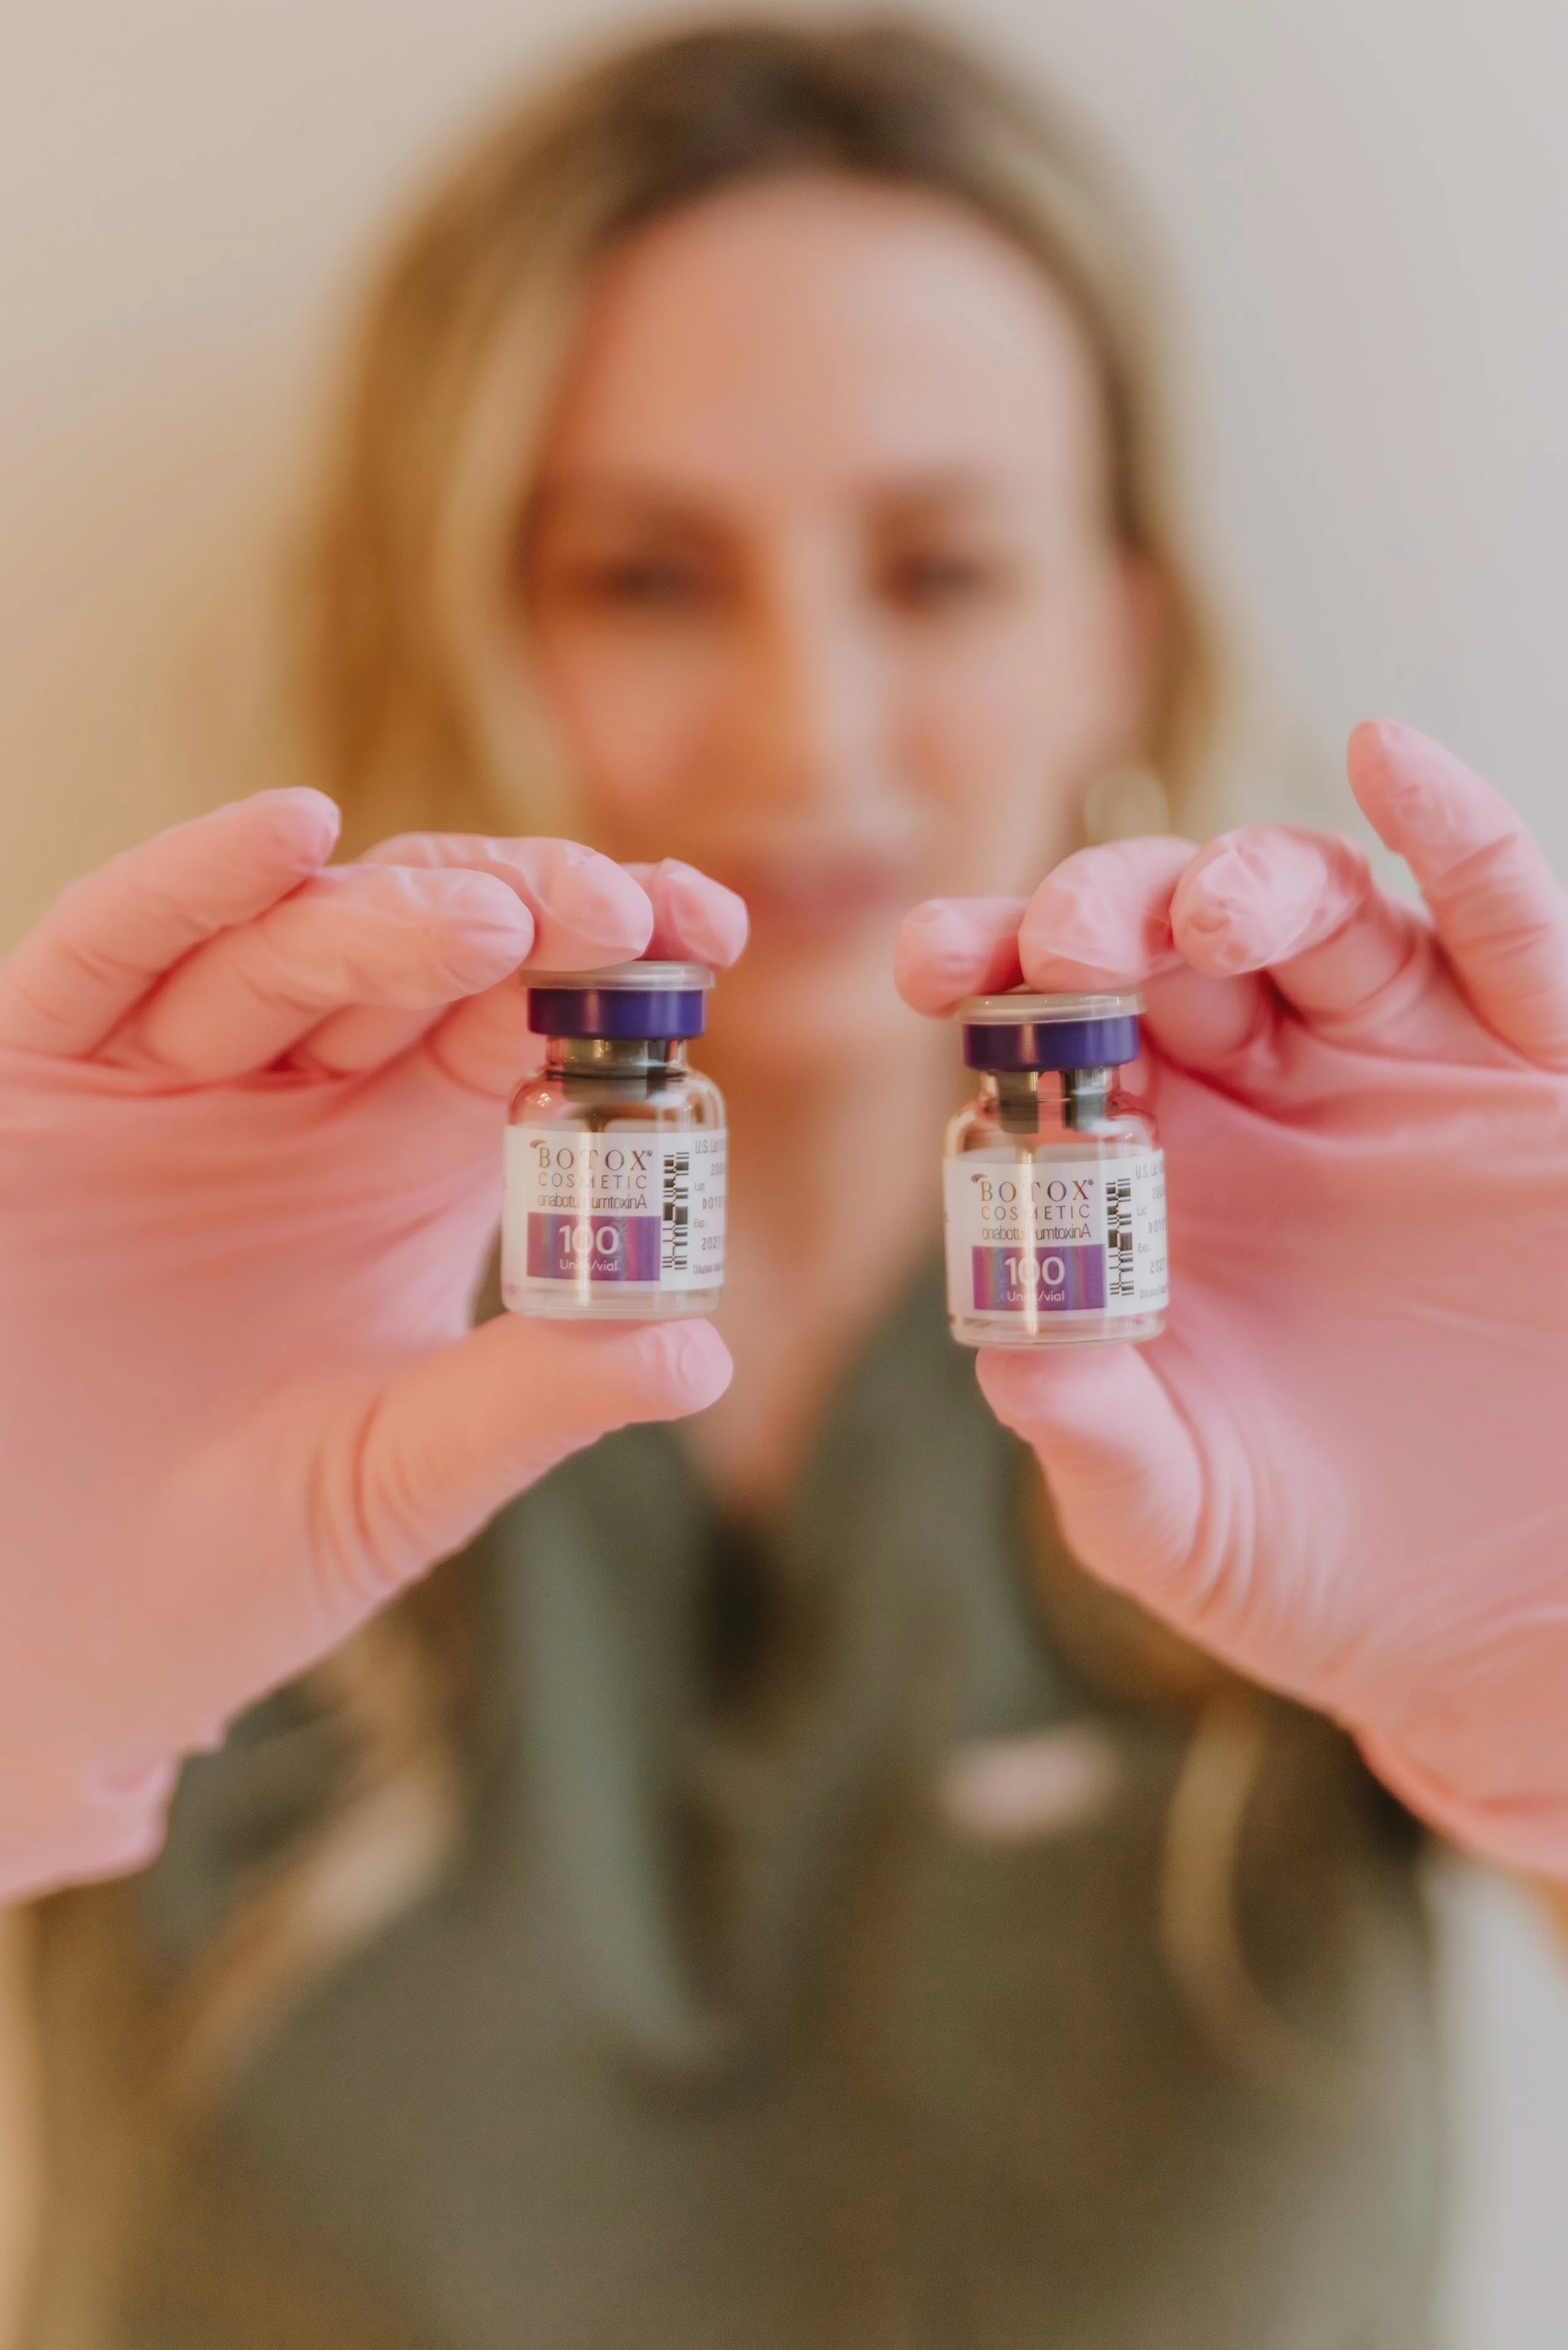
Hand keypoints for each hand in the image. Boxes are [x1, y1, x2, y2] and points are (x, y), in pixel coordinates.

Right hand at [0, 793, 746, 1896]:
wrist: (41, 1642)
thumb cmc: (223, 1566)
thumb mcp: (399, 1479)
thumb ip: (533, 1399)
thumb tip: (704, 1350)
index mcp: (406, 1158)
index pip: (524, 1017)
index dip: (613, 960)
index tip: (708, 926)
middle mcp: (296, 1095)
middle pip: (419, 948)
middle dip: (522, 913)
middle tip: (616, 915)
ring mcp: (165, 1079)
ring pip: (282, 945)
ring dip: (388, 919)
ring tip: (490, 924)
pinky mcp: (35, 1082)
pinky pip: (109, 955)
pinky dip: (187, 887)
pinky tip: (288, 833)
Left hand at [897, 723, 1567, 1872]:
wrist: (1523, 1612)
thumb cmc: (1334, 1564)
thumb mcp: (1186, 1519)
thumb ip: (1092, 1435)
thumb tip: (1009, 1349)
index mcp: (1160, 1172)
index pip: (1055, 1035)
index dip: (992, 979)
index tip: (934, 966)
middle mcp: (1274, 1093)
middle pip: (1169, 944)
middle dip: (1100, 915)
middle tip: (1055, 941)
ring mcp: (1411, 1068)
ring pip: (1321, 915)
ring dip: (1248, 883)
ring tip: (1198, 920)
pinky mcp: (1544, 1072)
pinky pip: (1505, 926)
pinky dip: (1457, 836)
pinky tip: (1390, 762)